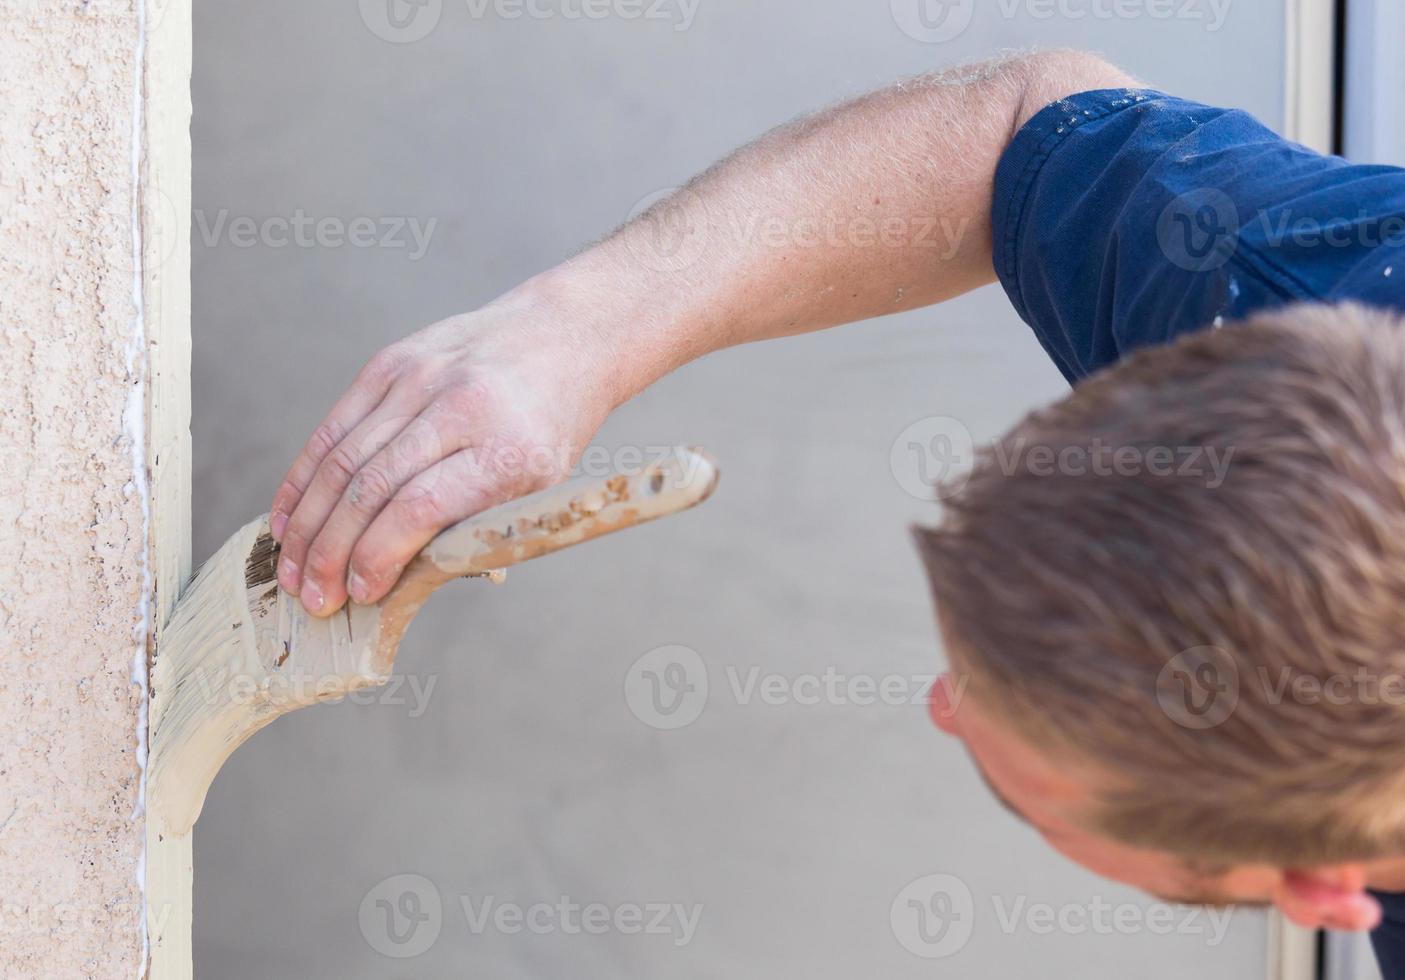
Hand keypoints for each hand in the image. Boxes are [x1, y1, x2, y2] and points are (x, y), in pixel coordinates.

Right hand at [269, 284, 615, 616]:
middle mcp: (457, 404)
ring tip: (292, 572)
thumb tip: (400, 581)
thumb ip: (476, 525)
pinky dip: (303, 479)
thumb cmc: (551, 427)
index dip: (379, 556)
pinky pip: (333, 428)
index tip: (360, 594)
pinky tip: (289, 520)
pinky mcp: (389, 364)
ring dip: (308, 525)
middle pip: (372, 486)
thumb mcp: (540, 485)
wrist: (563, 335)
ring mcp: (417, 377)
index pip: (421, 506)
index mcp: (505, 444)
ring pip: (341, 459)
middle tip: (313, 598)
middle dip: (332, 552)